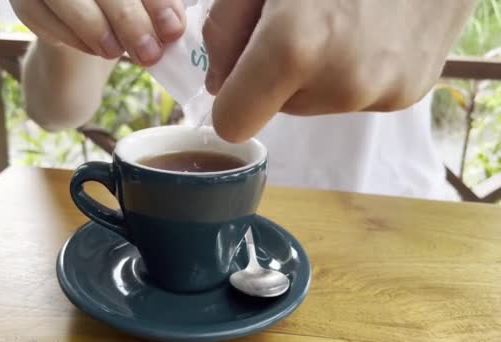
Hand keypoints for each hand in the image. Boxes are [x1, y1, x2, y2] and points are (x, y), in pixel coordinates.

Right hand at [10, 0, 185, 65]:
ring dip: (97, 28)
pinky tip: (96, 51)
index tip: (173, 28)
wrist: (84, 41)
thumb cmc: (123, 15)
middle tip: (151, 51)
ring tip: (119, 53)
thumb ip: (160, 7)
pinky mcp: (24, 2)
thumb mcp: (145, 8)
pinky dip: (74, 38)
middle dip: (128, 17)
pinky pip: (43, 17)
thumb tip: (173, 23)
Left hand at [203, 0, 475, 141]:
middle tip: (304, 21)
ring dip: (314, 72)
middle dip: (275, 75)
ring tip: (341, 21)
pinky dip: (349, 70)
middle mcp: (340, 84)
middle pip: (275, 109)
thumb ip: (224, 28)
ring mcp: (380, 94)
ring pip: (314, 102)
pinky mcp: (408, 94)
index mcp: (294, 48)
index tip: (240, 72)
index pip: (232, 122)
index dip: (230, 99)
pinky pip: (352, 96)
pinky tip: (369, 32)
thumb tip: (219, 83)